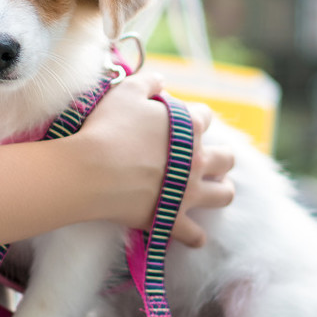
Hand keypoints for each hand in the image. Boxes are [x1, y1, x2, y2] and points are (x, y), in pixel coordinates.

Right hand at [73, 73, 234, 245]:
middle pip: (226, 158)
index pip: (204, 118)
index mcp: (189, 127)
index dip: (192, 118)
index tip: (176, 123)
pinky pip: (194, 235)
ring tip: (212, 190)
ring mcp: (188, 192)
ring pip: (224, 195)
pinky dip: (195, 236)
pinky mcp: (172, 219)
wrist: (91, 170)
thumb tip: (162, 80)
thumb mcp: (126, 91)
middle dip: (220, 157)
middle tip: (205, 159)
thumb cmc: (107, 128)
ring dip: (221, 191)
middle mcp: (197, 160)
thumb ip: (149, 81)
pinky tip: (192, 235)